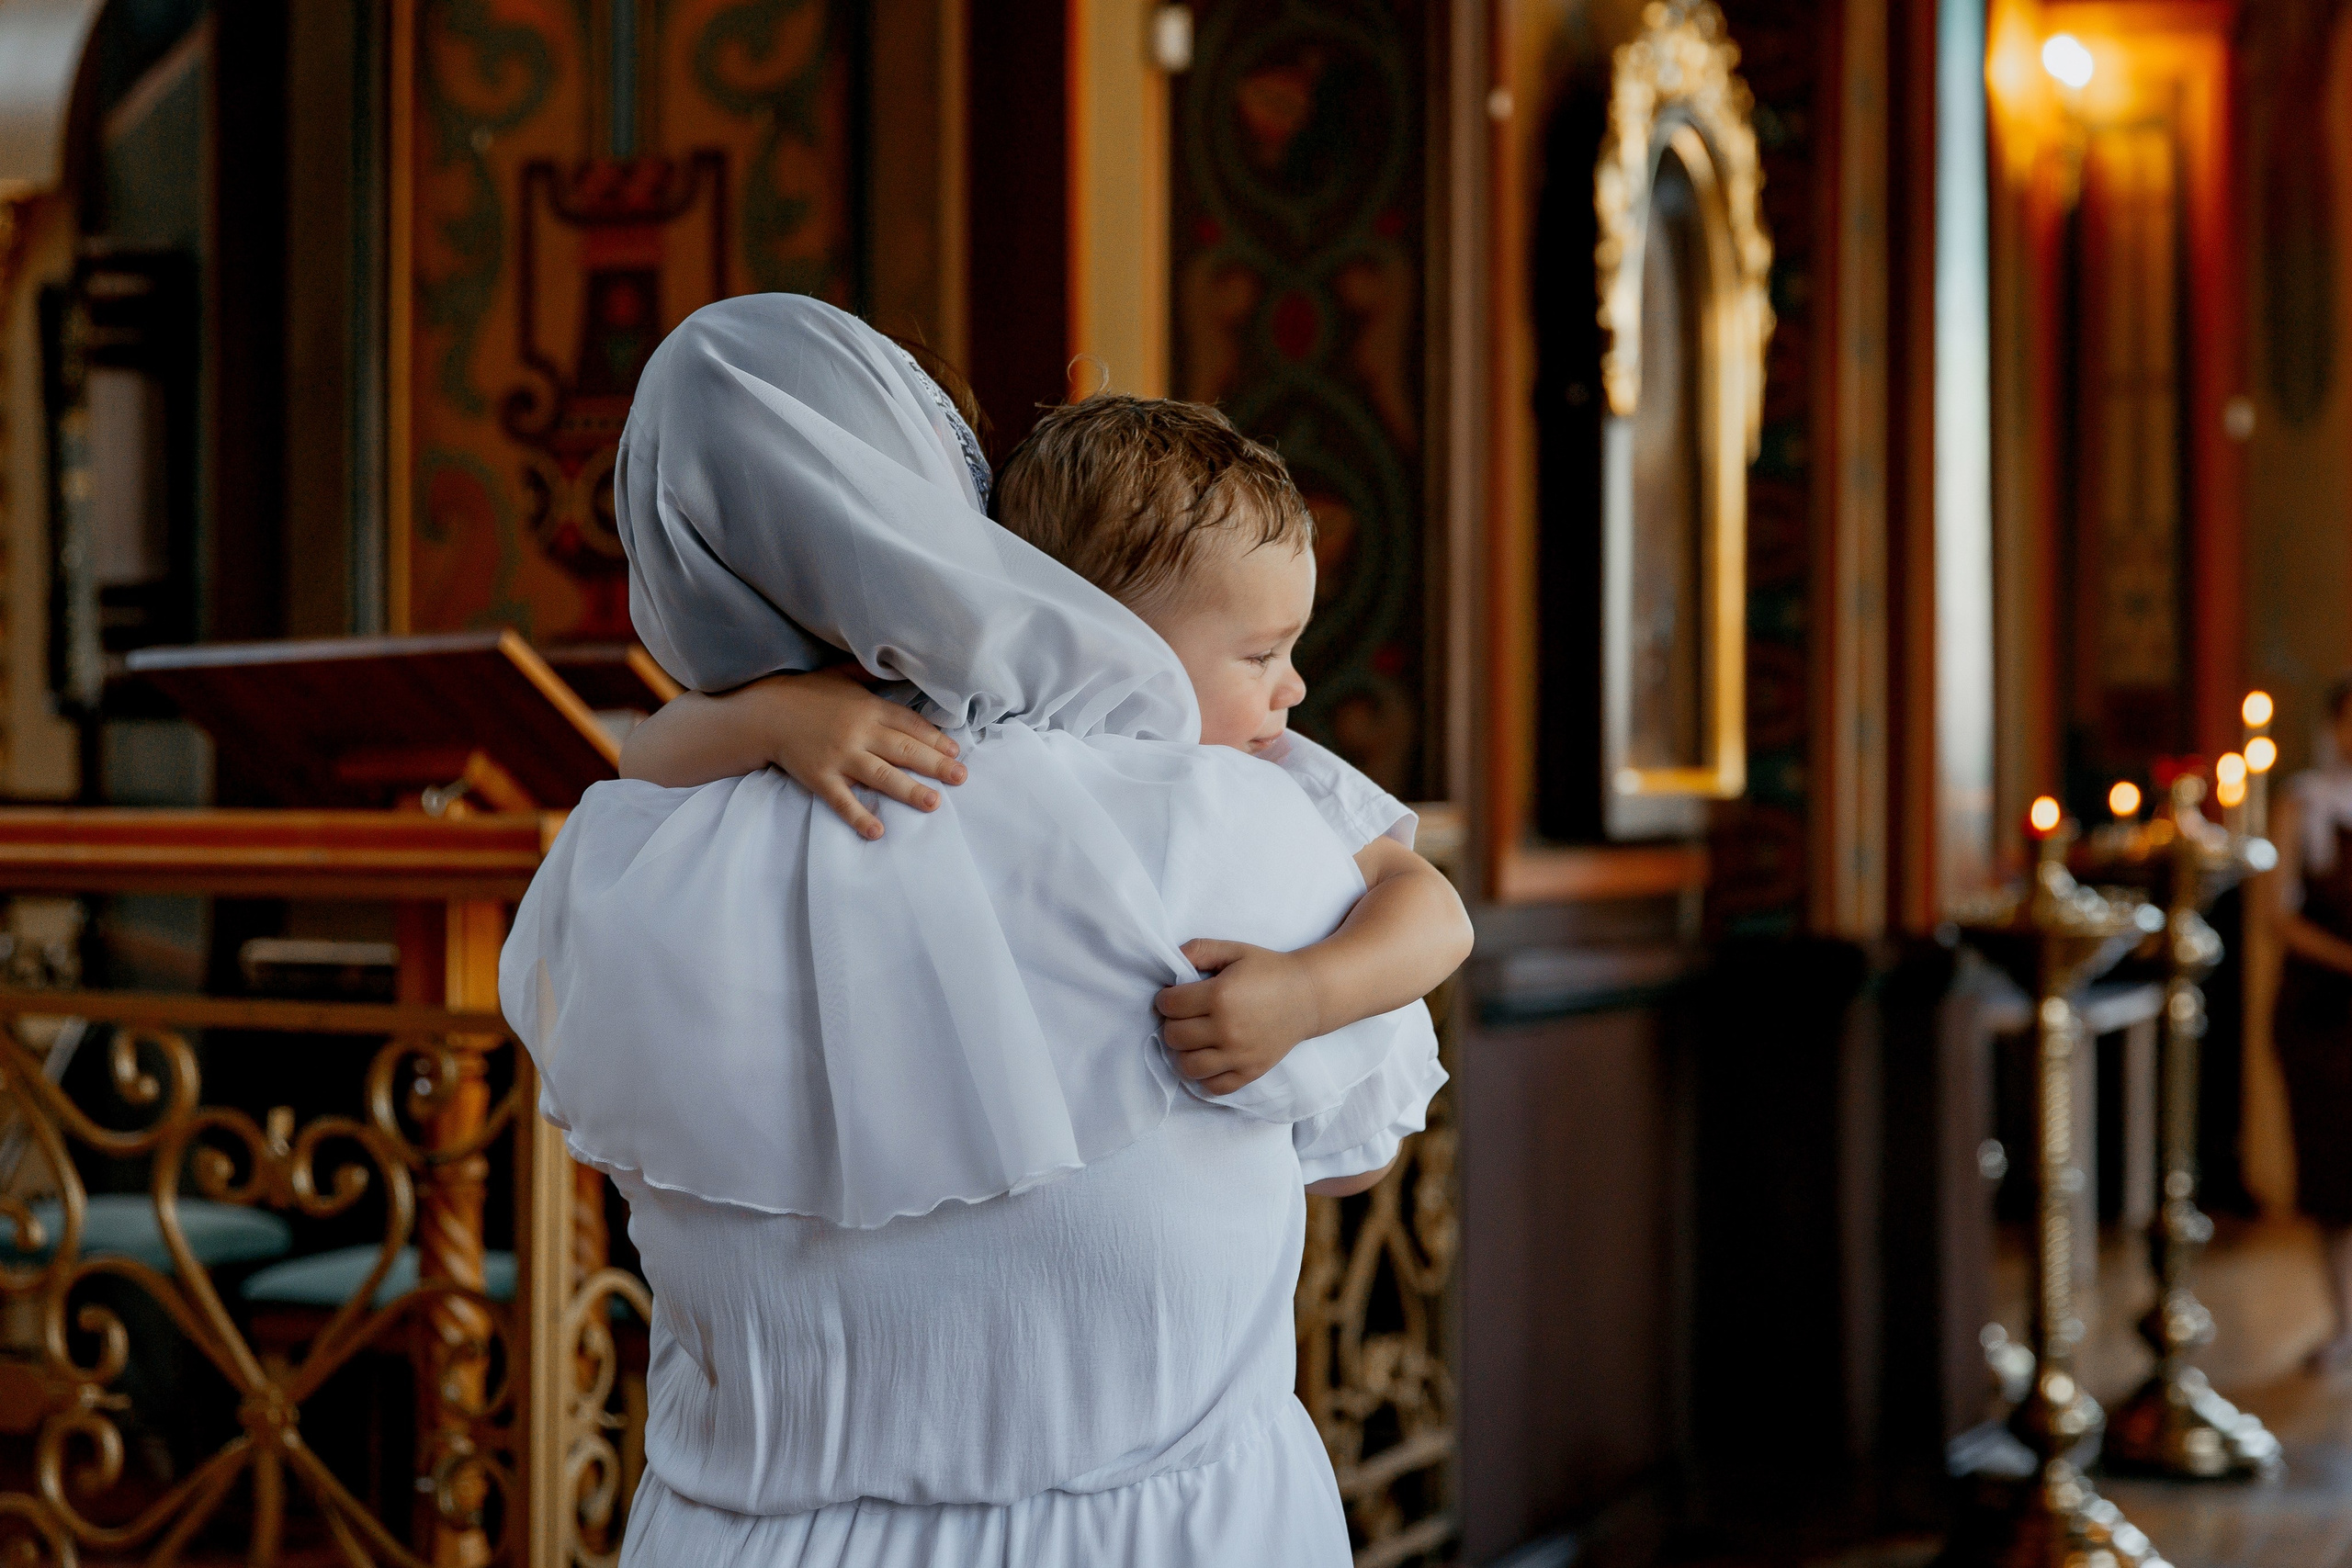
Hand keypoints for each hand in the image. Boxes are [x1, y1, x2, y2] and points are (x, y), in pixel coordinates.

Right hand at [750, 668, 966, 839]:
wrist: (763, 713)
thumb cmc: (803, 693)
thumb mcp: (838, 675)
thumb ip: (867, 675)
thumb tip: (892, 664)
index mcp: (867, 708)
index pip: (909, 724)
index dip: (935, 738)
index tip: (955, 751)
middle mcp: (858, 732)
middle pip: (904, 750)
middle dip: (936, 764)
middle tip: (961, 777)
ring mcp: (839, 756)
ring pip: (882, 775)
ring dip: (910, 790)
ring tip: (934, 803)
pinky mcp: (820, 777)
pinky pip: (843, 800)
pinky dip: (859, 816)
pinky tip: (877, 831)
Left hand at [1154, 939, 1327, 1094]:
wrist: (1308, 996)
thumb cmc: (1268, 970)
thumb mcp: (1233, 950)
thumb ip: (1198, 950)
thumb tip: (1170, 963)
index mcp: (1220, 996)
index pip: (1169, 1006)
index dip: (1166, 998)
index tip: (1175, 996)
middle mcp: (1227, 1029)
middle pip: (1174, 1036)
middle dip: (1173, 1023)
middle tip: (1186, 1015)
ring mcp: (1239, 1055)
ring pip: (1188, 1066)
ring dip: (1184, 1052)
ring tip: (1194, 1039)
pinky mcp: (1250, 1072)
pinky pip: (1213, 1087)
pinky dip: (1206, 1076)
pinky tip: (1210, 1058)